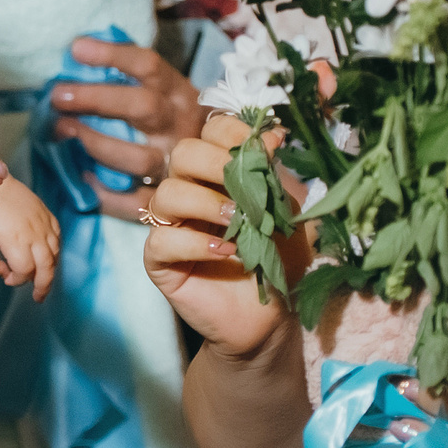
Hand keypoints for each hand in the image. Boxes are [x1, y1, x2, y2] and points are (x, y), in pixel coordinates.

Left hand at [0, 173, 60, 299]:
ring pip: (55, 254)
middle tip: (38, 297)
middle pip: (47, 267)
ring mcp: (43, 223)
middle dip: (43, 285)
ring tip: (42, 280)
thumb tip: (5, 274)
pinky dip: (54, 250)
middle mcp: (34, 233)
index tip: (8, 279)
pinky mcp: (47, 215)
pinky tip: (46, 256)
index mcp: (16, 241)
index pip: (25, 271)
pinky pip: (57, 237)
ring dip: (50, 270)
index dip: (17, 280)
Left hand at [50, 37, 200, 219]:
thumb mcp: (161, 89)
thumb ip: (126, 73)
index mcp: (177, 93)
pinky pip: (134, 202)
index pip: (148, 65)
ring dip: (96, 144)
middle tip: (57, 95)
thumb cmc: (170, 119)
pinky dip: (105, 193)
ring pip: (138, 158)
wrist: (217, 162)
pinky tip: (82, 177)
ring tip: (62, 131)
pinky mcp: (168, 200)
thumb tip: (76, 51)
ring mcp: (176, 165)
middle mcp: (180, 126)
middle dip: (97, 99)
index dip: (112, 55)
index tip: (76, 48)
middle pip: (143, 107)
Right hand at [142, 113, 298, 359]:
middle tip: (243, 189)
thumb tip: (271, 133)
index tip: (261, 148)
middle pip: (182, 154)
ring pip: (166, 194)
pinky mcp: (159, 262)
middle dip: (215, 164)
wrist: (272, 315)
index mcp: (218, 174)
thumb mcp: (287, 210)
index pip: (209, 133)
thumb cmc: (280, 259)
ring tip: (236, 222)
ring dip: (205, 203)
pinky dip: (193, 243)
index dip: (230, 133)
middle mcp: (190, 192)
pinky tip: (224, 252)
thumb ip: (274, 174)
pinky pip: (160, 241)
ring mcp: (171, 226)